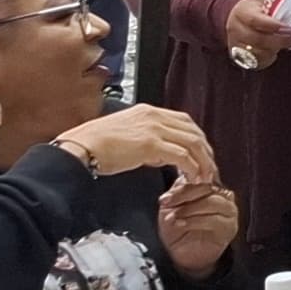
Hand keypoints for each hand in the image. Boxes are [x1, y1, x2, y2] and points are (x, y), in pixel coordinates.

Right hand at [56, 104, 218, 188]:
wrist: (81, 147)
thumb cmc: (95, 144)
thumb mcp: (126, 135)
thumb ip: (147, 141)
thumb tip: (161, 155)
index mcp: (148, 111)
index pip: (184, 121)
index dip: (197, 138)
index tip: (202, 154)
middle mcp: (154, 116)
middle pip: (193, 130)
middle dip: (205, 150)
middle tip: (209, 167)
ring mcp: (154, 129)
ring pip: (192, 142)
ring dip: (203, 161)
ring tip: (205, 176)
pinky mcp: (151, 144)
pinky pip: (181, 155)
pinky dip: (191, 167)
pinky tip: (192, 177)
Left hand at [156, 174, 240, 273]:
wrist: (183, 255)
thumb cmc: (178, 229)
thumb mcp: (173, 206)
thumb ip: (179, 190)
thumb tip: (181, 173)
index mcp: (211, 187)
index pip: (199, 179)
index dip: (181, 187)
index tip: (164, 198)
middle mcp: (224, 196)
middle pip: (207, 188)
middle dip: (184, 196)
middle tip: (167, 205)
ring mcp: (229, 211)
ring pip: (212, 202)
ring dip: (189, 209)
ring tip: (172, 218)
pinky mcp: (230, 227)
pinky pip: (214, 220)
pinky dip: (195, 221)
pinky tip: (181, 224)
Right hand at [226, 0, 290, 67]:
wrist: (238, 16)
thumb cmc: (257, 9)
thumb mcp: (266, 2)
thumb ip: (278, 8)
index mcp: (242, 12)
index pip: (256, 20)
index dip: (275, 26)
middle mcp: (236, 29)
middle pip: (258, 39)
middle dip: (282, 40)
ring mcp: (236, 44)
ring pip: (258, 53)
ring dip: (277, 49)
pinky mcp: (239, 57)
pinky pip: (257, 62)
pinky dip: (270, 58)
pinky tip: (278, 50)